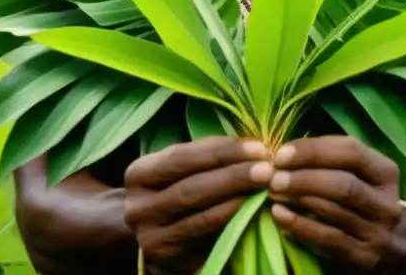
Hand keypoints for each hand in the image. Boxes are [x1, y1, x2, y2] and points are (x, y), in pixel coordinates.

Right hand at [124, 136, 273, 274]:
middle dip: (233, 175)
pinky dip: (229, 219)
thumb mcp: (182, 171)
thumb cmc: (177, 191)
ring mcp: (150, 236)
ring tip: (265, 185)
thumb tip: (252, 147)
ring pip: (198, 214)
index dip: (221, 151)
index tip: (258, 147)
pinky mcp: (166, 257)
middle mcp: (137, 207)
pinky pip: (203, 235)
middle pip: (191, 187)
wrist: (157, 237)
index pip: (181, 157)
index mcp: (138, 174)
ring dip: (236, 198)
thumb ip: (207, 158)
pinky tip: (251, 209)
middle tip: (268, 168)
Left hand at [268, 135, 401, 269]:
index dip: (313, 151)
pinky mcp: (363, 256)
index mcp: (386, 172)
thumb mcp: (354, 172)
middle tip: (274, 177)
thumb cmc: (358, 195)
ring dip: (298, 199)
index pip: (351, 152)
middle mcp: (386, 202)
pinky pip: (327, 238)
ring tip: (272, 191)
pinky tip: (279, 215)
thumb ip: (327, 158)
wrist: (386, 242)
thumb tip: (283, 155)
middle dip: (304, 178)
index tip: (280, 155)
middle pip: (343, 184)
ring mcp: (377, 232)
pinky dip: (299, 225)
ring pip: (334, 211)